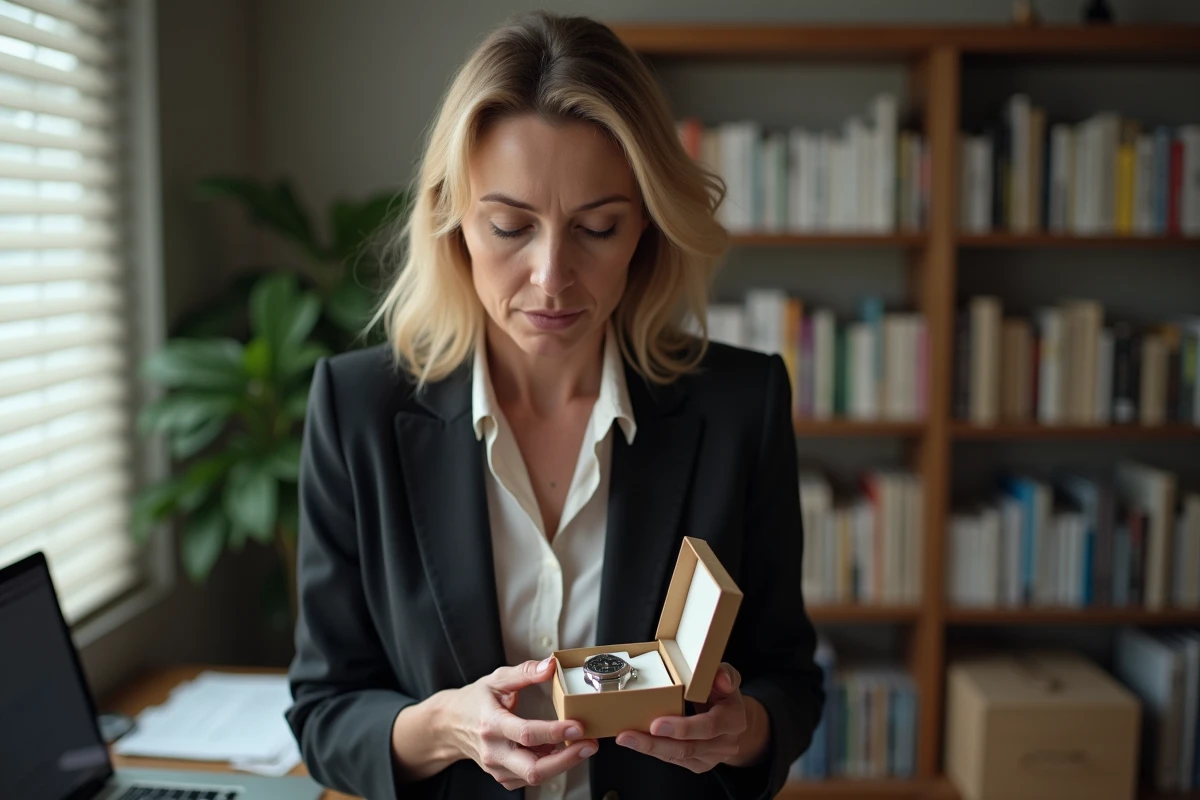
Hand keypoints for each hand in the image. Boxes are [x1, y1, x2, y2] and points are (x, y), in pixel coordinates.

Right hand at [440, 656, 597, 790]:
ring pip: (535, 777)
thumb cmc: (475, 700)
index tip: (578, 725)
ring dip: (563, 764)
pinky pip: (531, 778)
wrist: (450, 725)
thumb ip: (524, 672)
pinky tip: (563, 752)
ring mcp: (497, 768)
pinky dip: (551, 767)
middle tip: (590, 744)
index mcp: (491, 724)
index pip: (526, 734)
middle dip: (566, 759)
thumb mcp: (496, 679)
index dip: (554, 732)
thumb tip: (550, 665)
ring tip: (584, 746)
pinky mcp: (503, 776)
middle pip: (533, 769)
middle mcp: (493, 751)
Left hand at [616, 663, 764, 772]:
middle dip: (655, 743)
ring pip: (677, 757)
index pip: (709, 727)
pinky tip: (635, 742)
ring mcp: (711, 757)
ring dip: (648, 748)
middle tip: (628, 735)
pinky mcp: (699, 765)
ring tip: (625, 738)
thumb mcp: (727, 678)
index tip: (657, 724)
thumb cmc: (724, 694)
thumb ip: (724, 674)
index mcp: (734, 720)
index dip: (682, 728)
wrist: (733, 720)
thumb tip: (720, 677)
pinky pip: (673, 760)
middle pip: (688, 747)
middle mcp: (725, 743)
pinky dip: (653, 751)